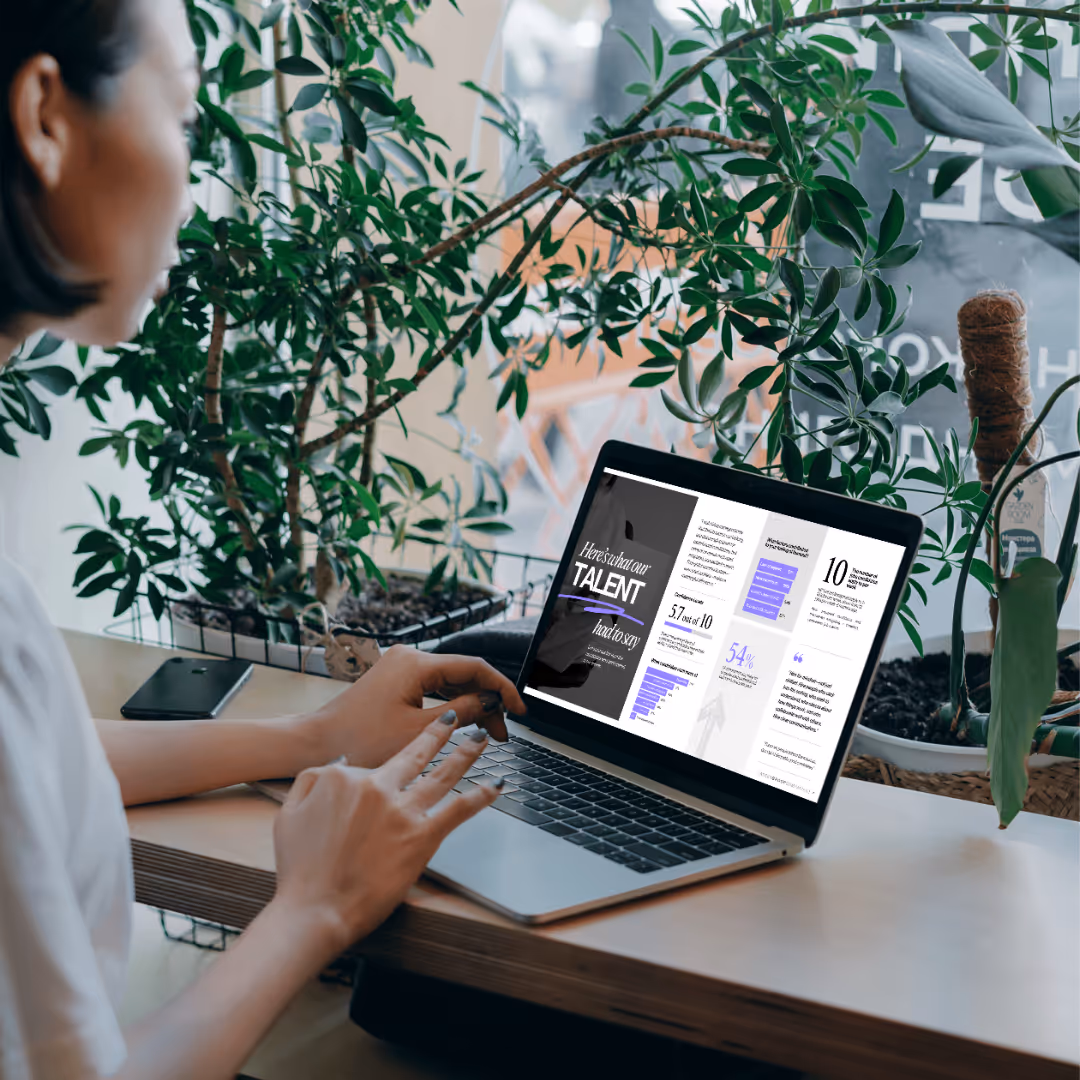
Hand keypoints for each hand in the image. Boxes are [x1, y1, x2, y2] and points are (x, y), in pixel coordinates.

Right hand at [272, 712, 497, 952]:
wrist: (314, 910)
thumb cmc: (300, 870)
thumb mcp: (289, 813)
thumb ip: (311, 780)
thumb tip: (341, 764)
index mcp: (345, 777)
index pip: (373, 765)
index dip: (379, 774)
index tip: (388, 774)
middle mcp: (377, 787)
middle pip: (416, 753)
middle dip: (439, 733)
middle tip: (454, 719)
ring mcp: (402, 811)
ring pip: (442, 773)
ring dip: (465, 753)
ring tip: (480, 739)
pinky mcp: (421, 837)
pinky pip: (458, 809)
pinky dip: (480, 796)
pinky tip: (495, 785)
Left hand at [300, 645, 526, 769]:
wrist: (315, 744)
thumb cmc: (358, 741)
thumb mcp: (418, 732)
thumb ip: (461, 714)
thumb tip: (490, 704)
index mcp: (416, 663)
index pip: (474, 667)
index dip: (501, 688)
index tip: (519, 710)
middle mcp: (409, 658)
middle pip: (464, 674)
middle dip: (487, 702)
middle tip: (502, 733)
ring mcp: (401, 669)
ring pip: (450, 682)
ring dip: (471, 706)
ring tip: (488, 734)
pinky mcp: (395, 682)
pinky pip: (433, 689)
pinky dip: (451, 706)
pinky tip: (463, 726)